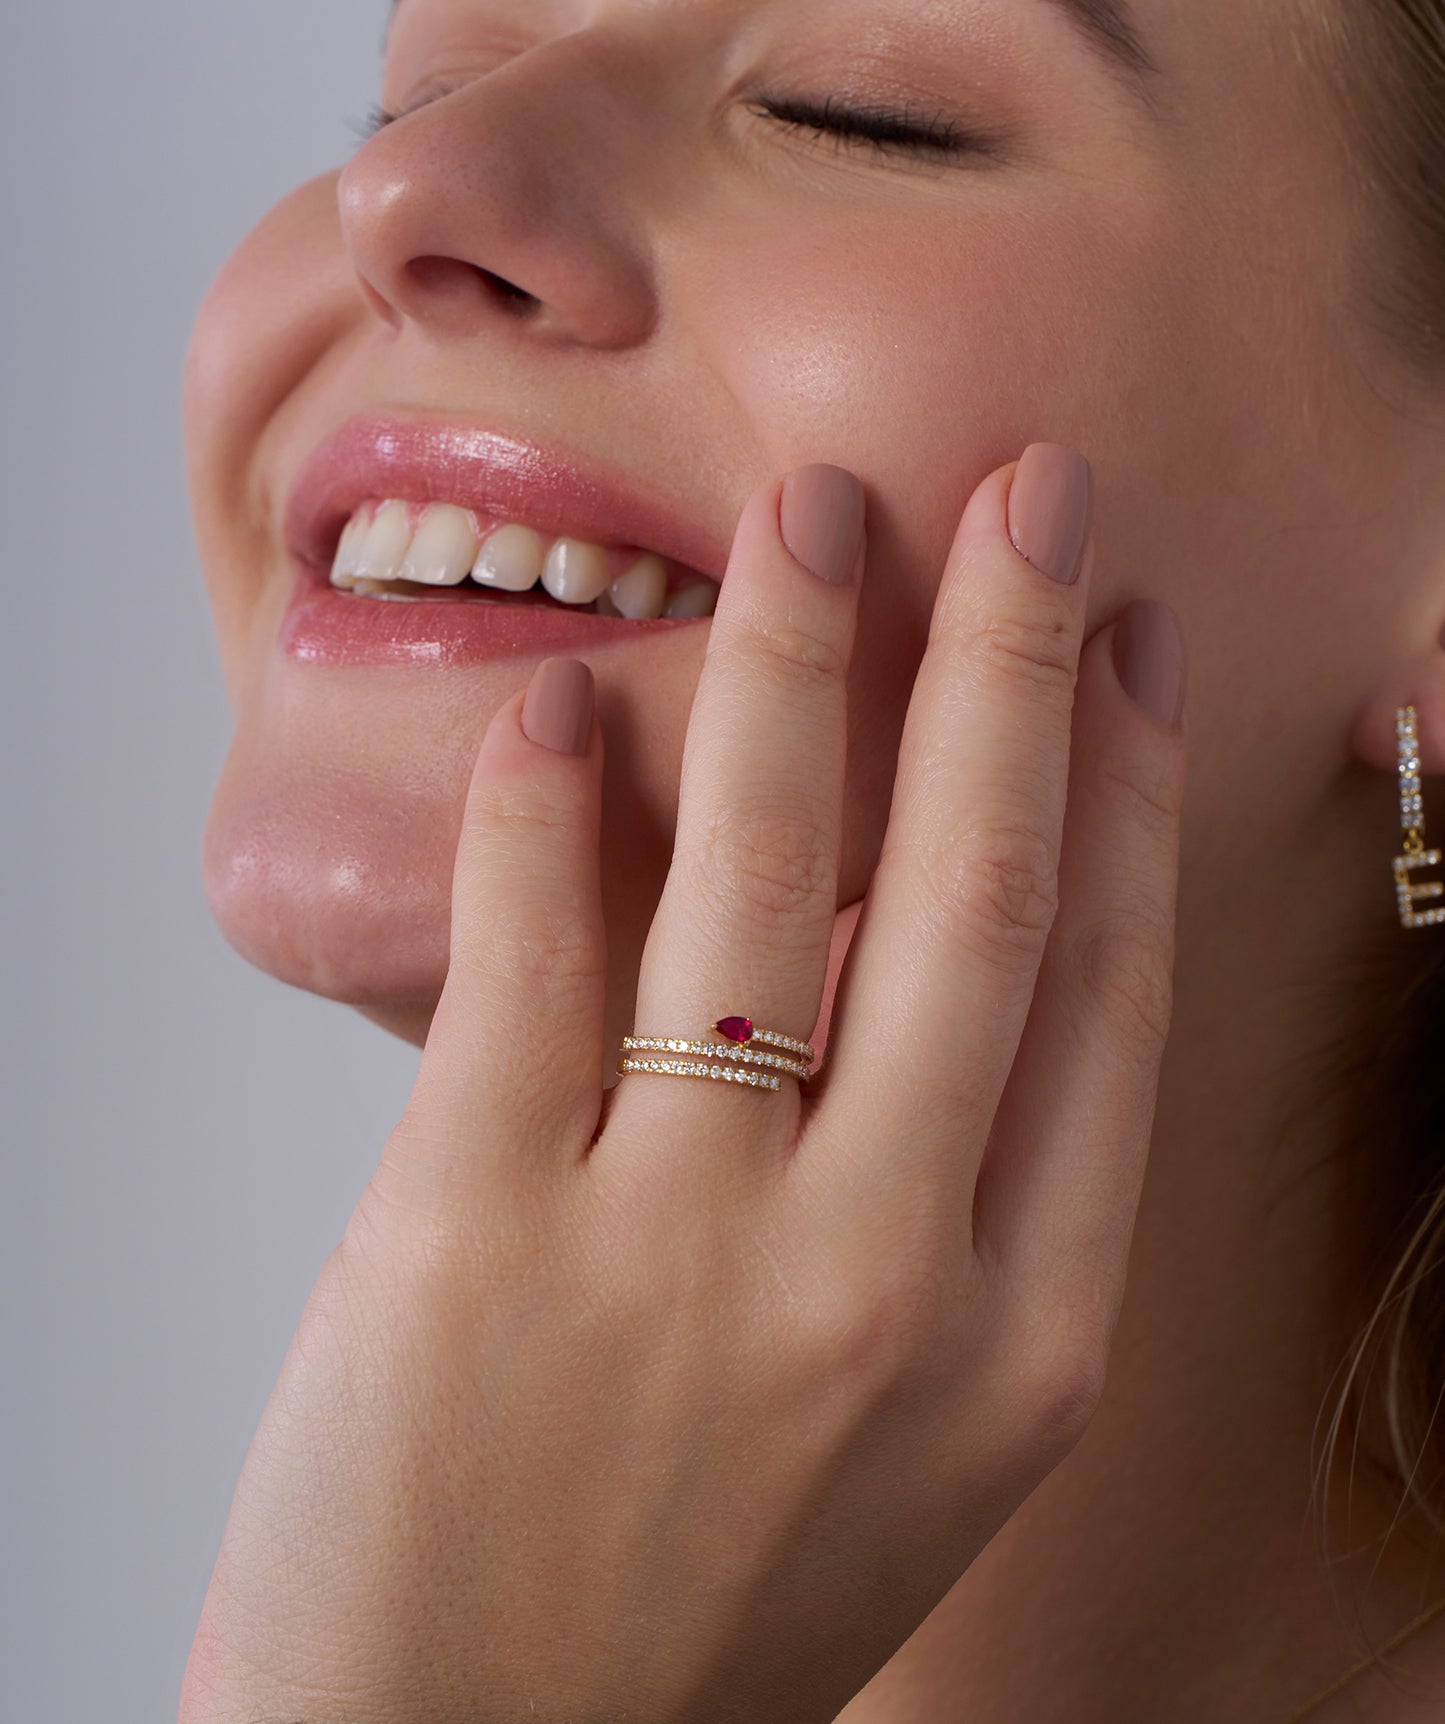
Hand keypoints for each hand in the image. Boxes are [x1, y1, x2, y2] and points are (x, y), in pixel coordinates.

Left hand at [180, 447, 1186, 1723]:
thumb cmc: (697, 1597)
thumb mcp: (898, 1431)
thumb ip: (938, 1203)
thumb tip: (906, 926)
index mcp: (1020, 1337)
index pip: (1101, 994)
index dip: (1125, 791)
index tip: (1129, 643)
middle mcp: (880, 1281)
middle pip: (982, 897)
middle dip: (1017, 660)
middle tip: (1030, 489)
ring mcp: (679, 1254)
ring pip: (771, 886)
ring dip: (800, 667)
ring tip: (812, 514)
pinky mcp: (475, 1238)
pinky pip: (532, 964)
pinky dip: (551, 811)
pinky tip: (564, 705)